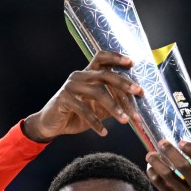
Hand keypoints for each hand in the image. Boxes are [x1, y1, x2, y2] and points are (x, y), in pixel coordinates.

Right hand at [24, 51, 142, 141]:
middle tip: (139, 91)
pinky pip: (83, 110)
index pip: (101, 58)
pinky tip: (104, 132)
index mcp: (88, 74)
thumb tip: (135, 104)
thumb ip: (113, 102)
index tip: (132, 62)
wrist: (52, 124)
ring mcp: (70, 87)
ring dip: (114, 107)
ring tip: (125, 121)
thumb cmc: (77, 113)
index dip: (116, 58)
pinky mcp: (64, 100)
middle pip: (104, 75)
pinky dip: (96, 122)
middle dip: (123, 83)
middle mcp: (79, 76)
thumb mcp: (99, 107)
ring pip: (97, 92)